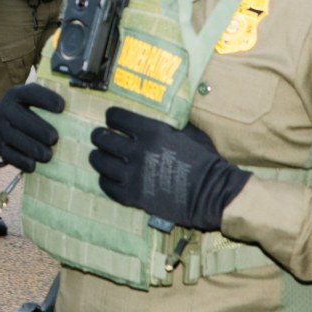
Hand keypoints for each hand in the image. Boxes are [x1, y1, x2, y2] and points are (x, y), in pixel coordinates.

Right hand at [0, 82, 63, 172]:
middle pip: (21, 119)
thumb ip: (53, 101)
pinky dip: (20, 161)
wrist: (7, 121)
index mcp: (16, 94)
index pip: (31, 93)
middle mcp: (4, 109)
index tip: (62, 107)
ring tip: (47, 155)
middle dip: (38, 129)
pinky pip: (7, 154)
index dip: (46, 99)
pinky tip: (33, 165)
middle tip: (54, 138)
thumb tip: (80, 105)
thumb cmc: (32, 111)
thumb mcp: (37, 100)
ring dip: (31, 147)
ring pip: (13, 137)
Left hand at [89, 107, 250, 230]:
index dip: (112, 117)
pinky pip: (107, 186)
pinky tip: (107, 177)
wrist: (215, 193)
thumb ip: (167, 124)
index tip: (112, 119)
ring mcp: (134, 175)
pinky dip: (104, 180)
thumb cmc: (206, 160)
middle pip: (103, 139)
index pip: (117, 118)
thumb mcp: (189, 132)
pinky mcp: (134, 196)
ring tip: (98, 156)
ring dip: (97, 157)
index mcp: (152, 131)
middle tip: (100, 137)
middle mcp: (139, 151)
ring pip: (101, 162)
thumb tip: (155, 115)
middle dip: (99, 135)